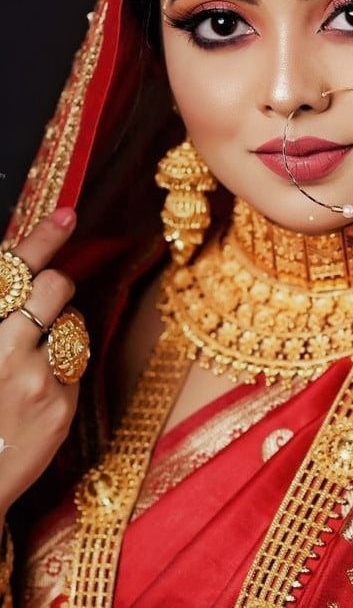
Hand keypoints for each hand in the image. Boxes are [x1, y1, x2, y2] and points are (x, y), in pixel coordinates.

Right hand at [0, 209, 78, 517]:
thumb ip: (0, 314)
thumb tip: (21, 282)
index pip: (12, 272)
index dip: (42, 238)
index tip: (67, 213)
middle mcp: (3, 351)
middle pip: (54, 287)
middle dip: (54, 285)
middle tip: (43, 298)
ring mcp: (36, 381)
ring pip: (71, 324)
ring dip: (56, 331)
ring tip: (28, 361)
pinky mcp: (62, 407)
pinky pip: (76, 363)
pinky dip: (62, 367)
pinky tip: (37, 391)